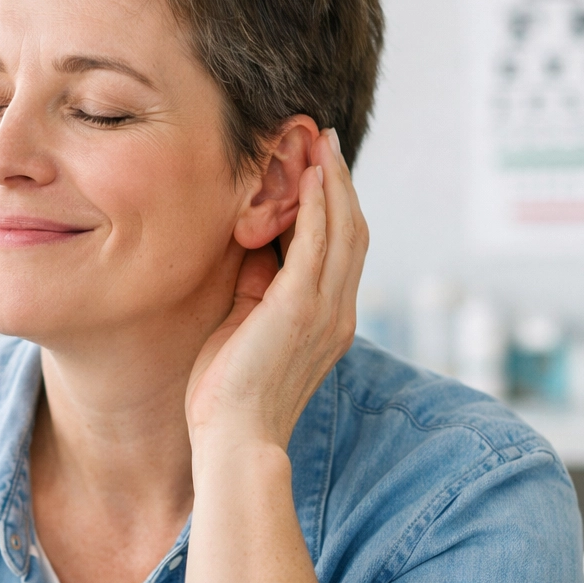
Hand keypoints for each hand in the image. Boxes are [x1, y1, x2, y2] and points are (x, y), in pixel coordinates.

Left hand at [185, 127, 368, 457]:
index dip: (336, 206)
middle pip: (352, 232)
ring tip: (320, 143)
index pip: (343, 251)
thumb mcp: (246, 328)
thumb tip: (253, 246)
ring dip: (332, 183)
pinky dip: (316, 207)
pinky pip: (315, 245)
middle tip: (326, 141)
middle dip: (340, 183)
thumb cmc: (231, 394)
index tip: (321, 169)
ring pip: (341, 231)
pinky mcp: (300, 309)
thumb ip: (257, 288)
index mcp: (330, 321)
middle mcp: (338, 313)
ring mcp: (325, 311)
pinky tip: (308, 176)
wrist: (233, 441)